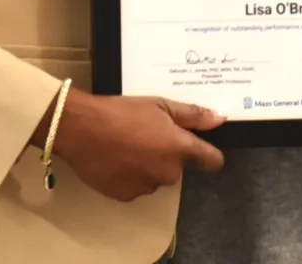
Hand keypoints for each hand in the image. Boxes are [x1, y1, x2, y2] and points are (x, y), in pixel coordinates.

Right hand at [42, 90, 225, 201]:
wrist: (81, 129)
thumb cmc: (121, 112)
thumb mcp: (159, 105)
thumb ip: (193, 115)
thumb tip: (220, 119)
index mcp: (179, 148)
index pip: (211, 160)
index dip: (209, 155)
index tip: (202, 151)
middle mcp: (168, 172)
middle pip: (177, 167)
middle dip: (166, 155)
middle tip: (145, 136)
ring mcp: (147, 187)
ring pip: (155, 177)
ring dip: (147, 166)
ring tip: (126, 147)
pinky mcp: (126, 196)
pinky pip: (135, 186)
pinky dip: (129, 176)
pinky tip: (115, 160)